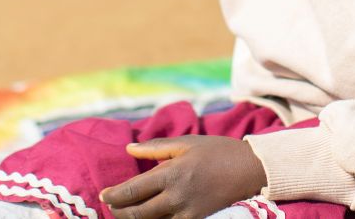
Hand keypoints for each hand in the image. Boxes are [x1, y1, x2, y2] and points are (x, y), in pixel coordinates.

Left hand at [100, 135, 266, 218]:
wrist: (250, 170)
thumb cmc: (217, 151)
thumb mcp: (186, 143)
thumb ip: (156, 147)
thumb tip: (129, 148)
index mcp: (170, 174)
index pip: (133, 191)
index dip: (115, 195)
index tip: (104, 195)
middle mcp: (176, 197)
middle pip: (137, 213)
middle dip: (119, 212)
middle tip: (111, 208)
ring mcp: (186, 213)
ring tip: (126, 215)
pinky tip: (151, 218)